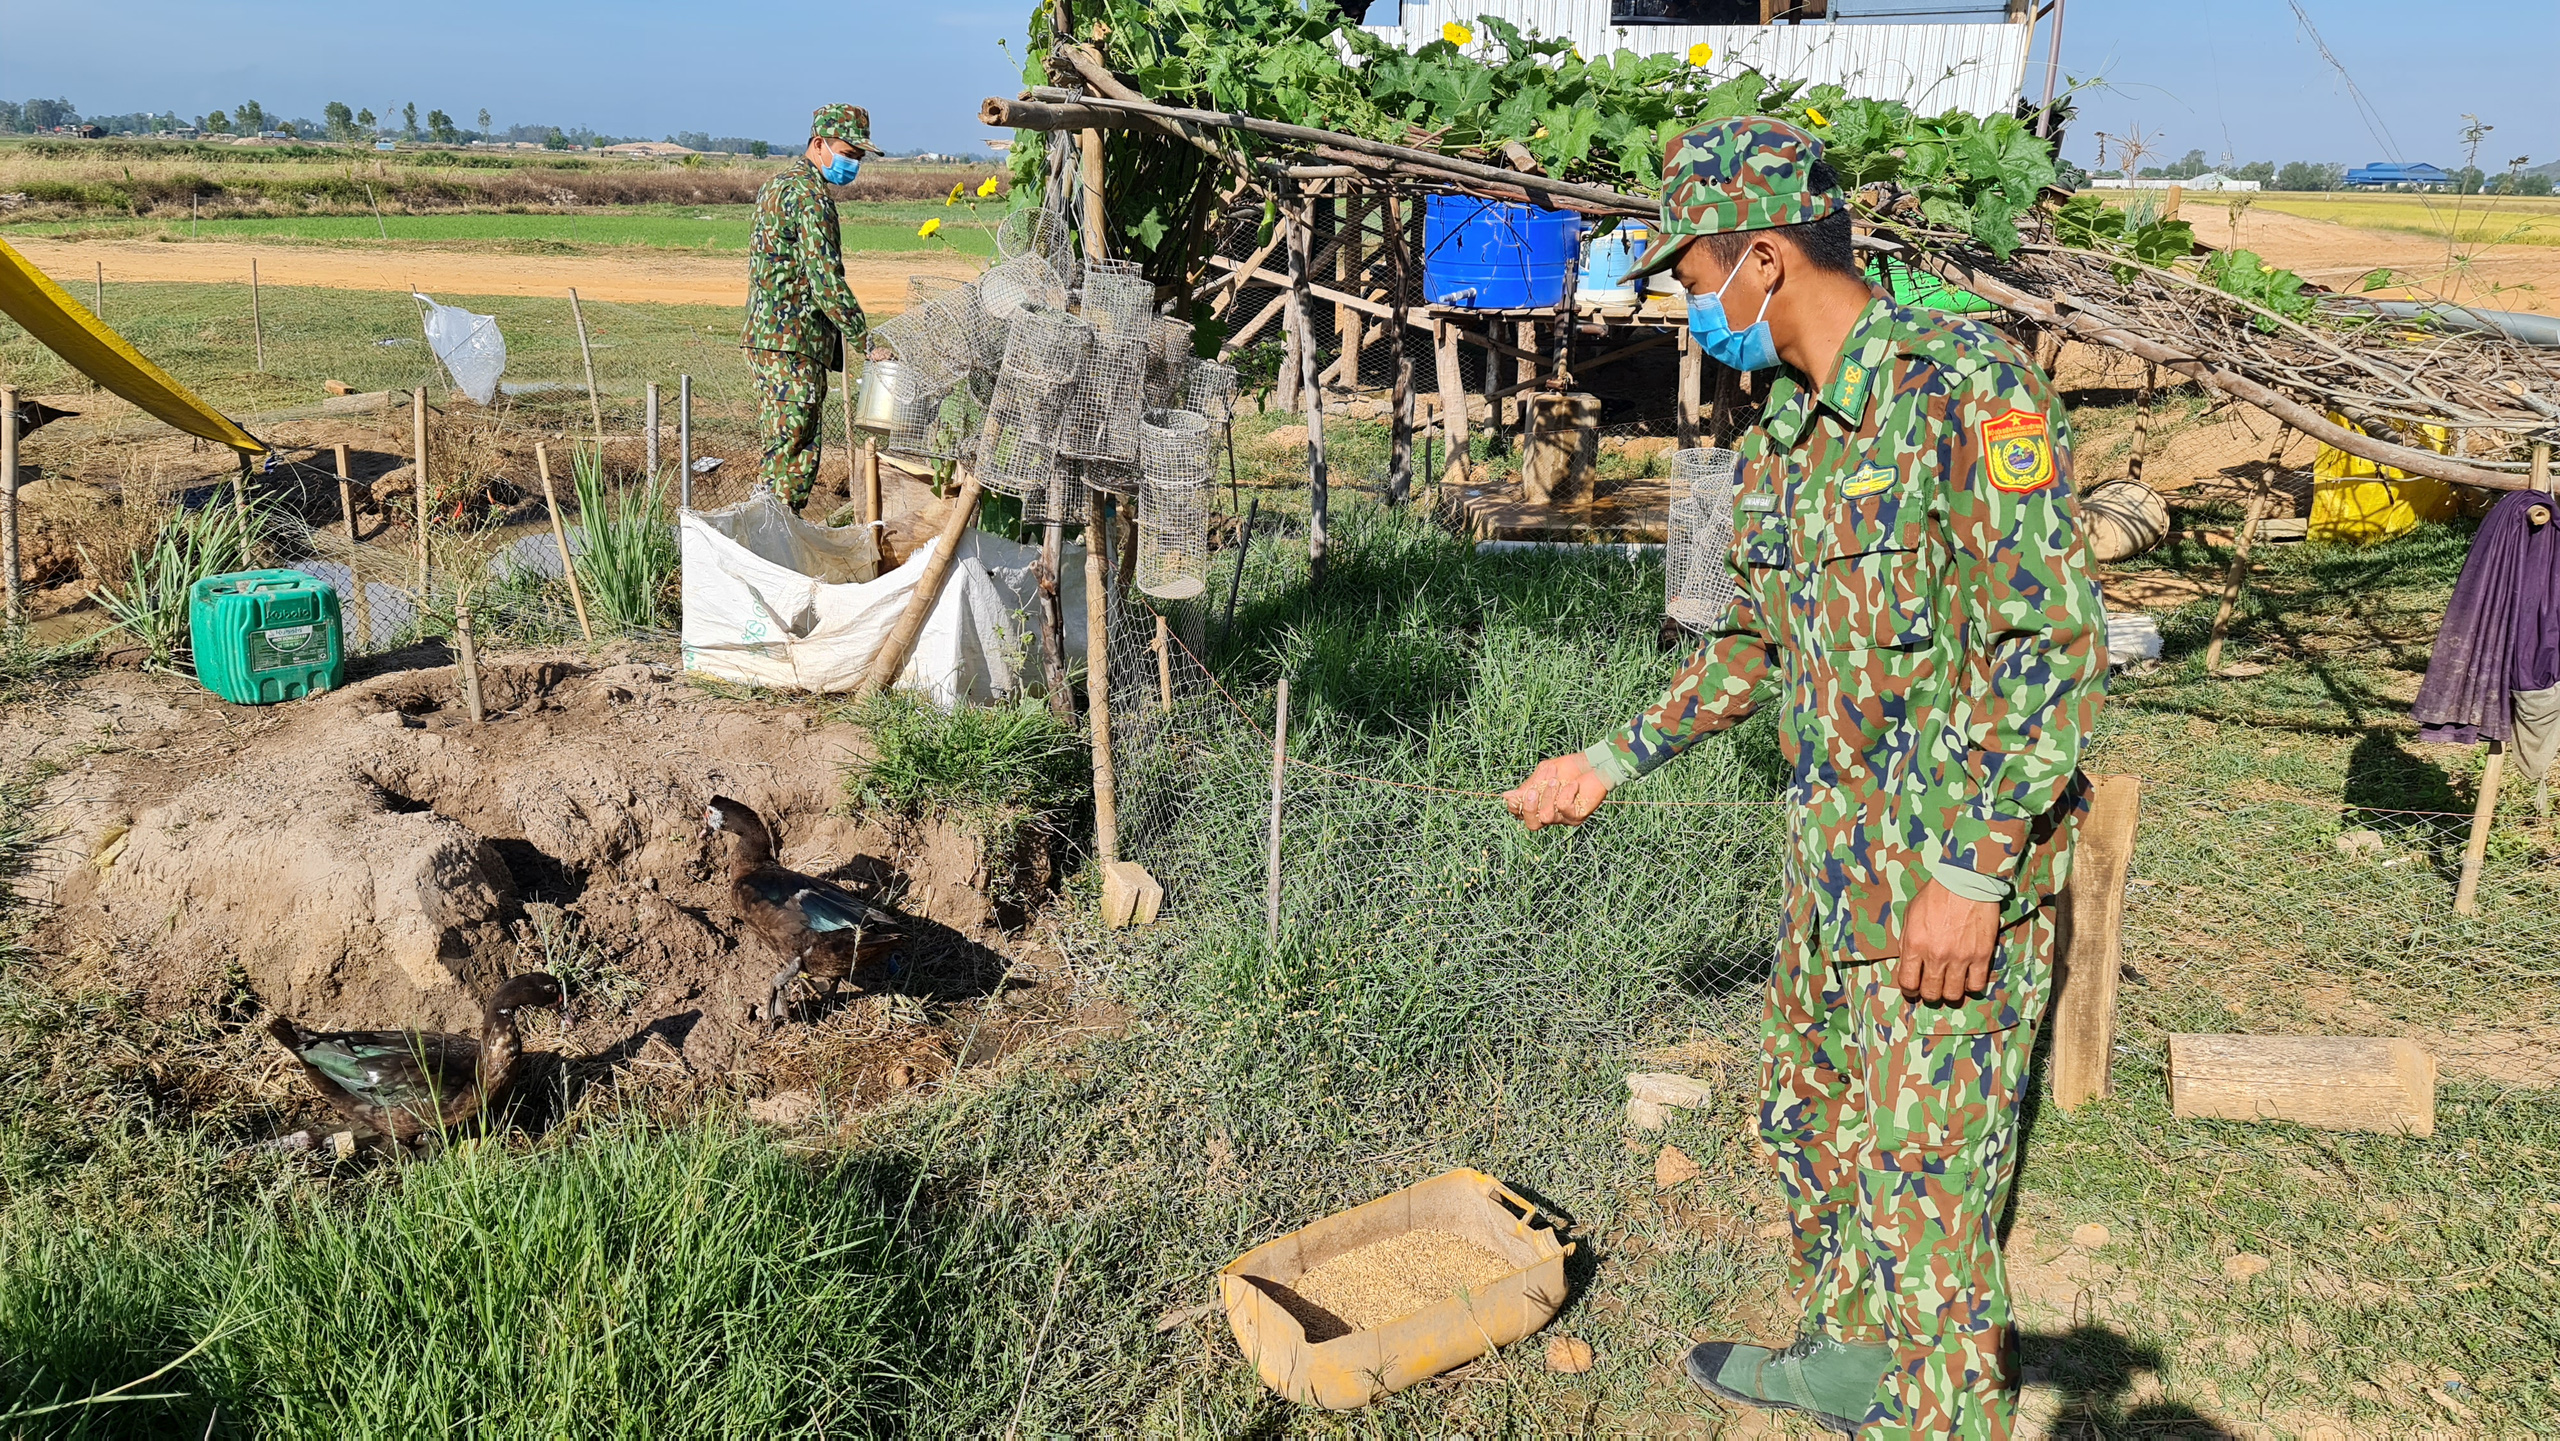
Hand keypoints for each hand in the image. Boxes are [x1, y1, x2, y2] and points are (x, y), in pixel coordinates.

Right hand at [1503, 752, 1610, 830]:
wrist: (1596, 764)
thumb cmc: (1571, 767)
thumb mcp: (1545, 772)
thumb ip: (1528, 785)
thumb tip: (1507, 796)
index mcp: (1540, 804)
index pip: (1521, 815)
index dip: (1516, 808)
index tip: (1515, 795)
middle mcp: (1550, 814)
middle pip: (1532, 824)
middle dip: (1530, 807)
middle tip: (1534, 790)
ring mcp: (1564, 818)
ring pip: (1547, 816)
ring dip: (1549, 795)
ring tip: (1556, 780)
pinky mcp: (1577, 816)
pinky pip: (1564, 808)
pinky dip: (1566, 792)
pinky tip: (1574, 784)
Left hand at [1893, 880, 2000, 1003]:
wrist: (1966, 881)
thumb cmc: (1936, 895)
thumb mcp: (1910, 915)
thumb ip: (1907, 941)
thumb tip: (1907, 963)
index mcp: (1915, 944)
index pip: (1908, 983)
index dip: (1909, 991)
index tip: (1913, 990)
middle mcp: (1936, 955)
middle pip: (1931, 993)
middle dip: (1929, 994)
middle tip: (1932, 988)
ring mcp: (1960, 957)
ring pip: (1953, 994)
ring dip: (1950, 993)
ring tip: (1950, 985)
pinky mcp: (1981, 955)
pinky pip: (1976, 985)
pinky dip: (1971, 986)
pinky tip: (1968, 979)